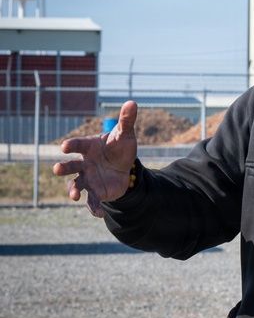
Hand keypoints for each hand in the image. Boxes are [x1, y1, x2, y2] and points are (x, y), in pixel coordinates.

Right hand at [53, 101, 138, 217]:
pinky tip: (99, 215)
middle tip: (57, 168)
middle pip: (70, 166)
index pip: (77, 144)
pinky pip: (92, 201)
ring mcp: (88, 178)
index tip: (64, 146)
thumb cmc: (120, 147)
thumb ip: (126, 121)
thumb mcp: (125, 134)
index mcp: (88, 147)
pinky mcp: (96, 191)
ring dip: (73, 190)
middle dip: (63, 168)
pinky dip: (93, 208)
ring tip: (74, 196)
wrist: (125, 167)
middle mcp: (84, 163)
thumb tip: (132, 102)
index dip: (70, 145)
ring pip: (76, 185)